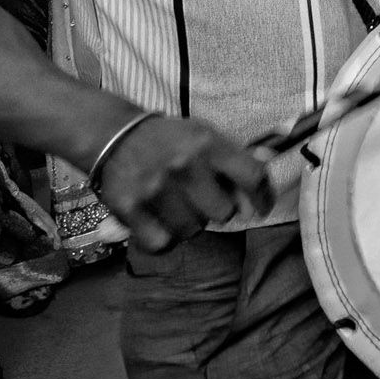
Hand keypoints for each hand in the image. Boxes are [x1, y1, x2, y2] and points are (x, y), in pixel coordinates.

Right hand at [91, 114, 268, 252]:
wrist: (115, 135)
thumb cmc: (169, 140)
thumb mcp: (205, 136)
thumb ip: (235, 158)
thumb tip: (264, 176)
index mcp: (209, 144)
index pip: (253, 177)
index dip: (263, 197)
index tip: (261, 208)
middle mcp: (184, 166)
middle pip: (223, 213)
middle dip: (217, 209)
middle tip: (201, 199)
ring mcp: (156, 188)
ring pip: (193, 231)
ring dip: (189, 223)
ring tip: (177, 206)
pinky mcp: (130, 208)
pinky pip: (162, 243)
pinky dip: (163, 238)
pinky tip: (159, 221)